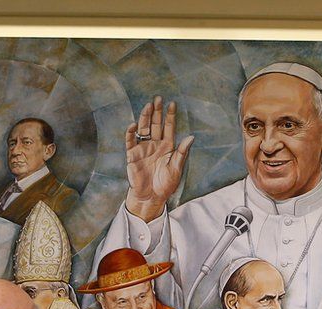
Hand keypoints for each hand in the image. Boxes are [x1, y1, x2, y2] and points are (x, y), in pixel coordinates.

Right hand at [124, 96, 194, 221]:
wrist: (151, 197)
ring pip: (144, 129)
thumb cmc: (165, 184)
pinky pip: (130, 141)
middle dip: (157, 112)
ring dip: (145, 117)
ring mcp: (143, 148)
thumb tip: (191, 137)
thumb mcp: (176, 168)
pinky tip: (134, 125)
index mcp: (167, 147)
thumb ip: (182, 152)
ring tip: (148, 106)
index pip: (168, 127)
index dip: (170, 116)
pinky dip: (131, 133)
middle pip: (155, 124)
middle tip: (158, 98)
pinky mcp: (133, 155)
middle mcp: (155, 144)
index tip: (172, 104)